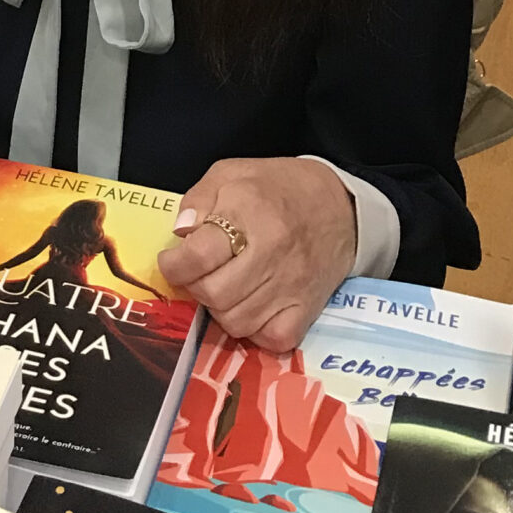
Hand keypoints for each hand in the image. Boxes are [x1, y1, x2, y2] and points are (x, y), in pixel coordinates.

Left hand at [155, 157, 357, 352]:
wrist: (341, 206)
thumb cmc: (279, 187)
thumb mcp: (231, 173)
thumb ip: (197, 199)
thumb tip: (180, 234)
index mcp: (250, 211)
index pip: (199, 255)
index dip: (174, 264)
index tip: (171, 261)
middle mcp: (271, 252)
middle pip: (214, 294)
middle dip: (195, 286)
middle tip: (198, 273)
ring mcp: (291, 287)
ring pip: (236, 322)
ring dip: (219, 308)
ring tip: (223, 285)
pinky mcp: (307, 311)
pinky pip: (270, 339)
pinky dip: (254, 330)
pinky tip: (250, 306)